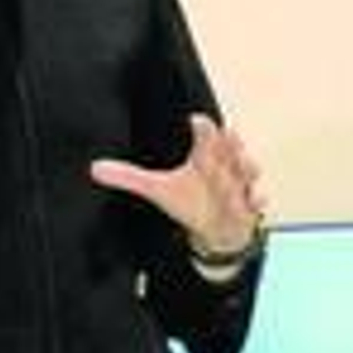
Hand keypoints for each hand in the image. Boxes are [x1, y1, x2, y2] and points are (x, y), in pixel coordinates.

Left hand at [89, 114, 265, 256]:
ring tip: (245, 169)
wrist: (218, 231)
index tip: (197, 120)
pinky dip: (257, 200)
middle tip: (229, 136)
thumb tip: (95, 168)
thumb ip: (130, 178)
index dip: (205, 130)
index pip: (206, 137)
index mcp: (204, 157)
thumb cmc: (191, 201)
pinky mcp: (249, 206)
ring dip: (248, 168)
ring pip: (249, 171)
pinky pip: (257, 201)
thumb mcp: (158, 190)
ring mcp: (240, 185)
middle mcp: (225, 167)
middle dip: (232, 144)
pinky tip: (254, 201)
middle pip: (232, 150)